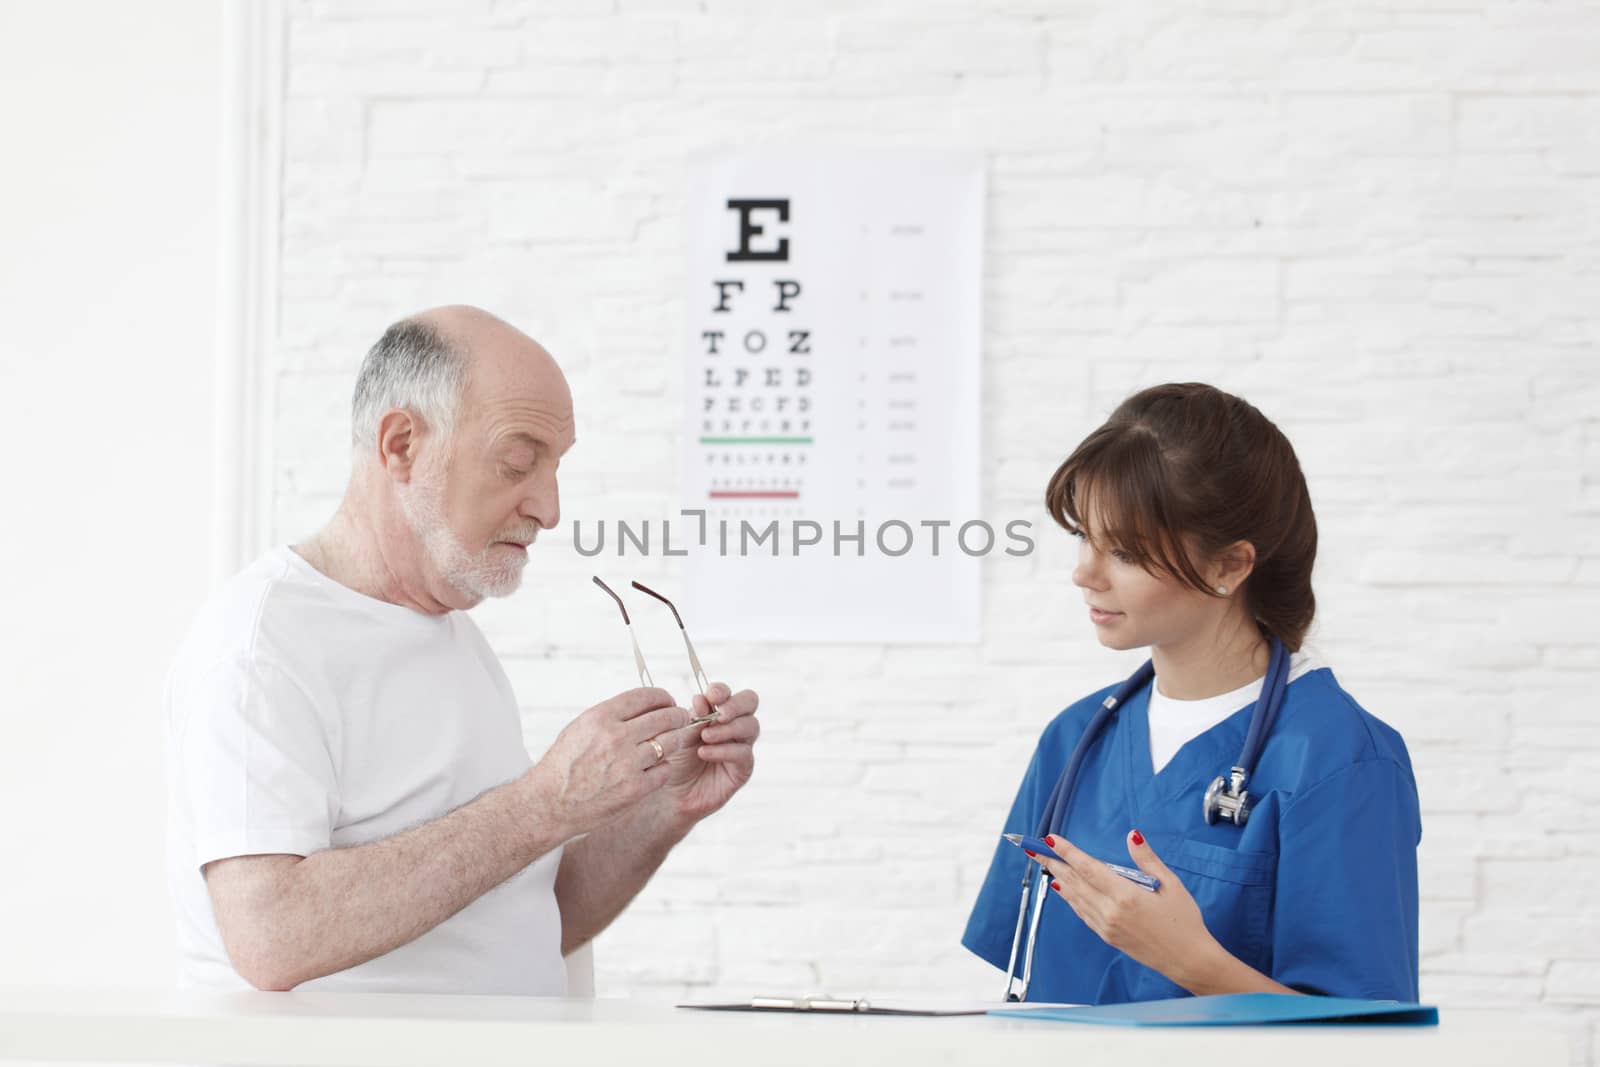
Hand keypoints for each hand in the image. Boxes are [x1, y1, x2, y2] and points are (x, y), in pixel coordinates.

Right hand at [526, 688, 695, 837]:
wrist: (549, 804)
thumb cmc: (564, 765)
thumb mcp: (580, 728)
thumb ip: (611, 715)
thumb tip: (643, 705)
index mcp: (600, 717)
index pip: (646, 696)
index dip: (663, 697)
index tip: (668, 702)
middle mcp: (615, 737)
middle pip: (665, 717)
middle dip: (678, 716)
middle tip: (682, 718)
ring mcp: (627, 764)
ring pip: (670, 743)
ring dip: (677, 740)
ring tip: (675, 740)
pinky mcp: (634, 789)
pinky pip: (665, 770)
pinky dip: (664, 767)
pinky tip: (657, 767)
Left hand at [658, 682, 759, 822]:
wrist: (667, 795)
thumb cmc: (673, 760)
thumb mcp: (679, 734)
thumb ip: (694, 717)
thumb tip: (702, 698)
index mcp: (716, 713)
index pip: (728, 693)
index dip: (722, 691)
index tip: (710, 696)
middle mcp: (732, 727)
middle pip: (750, 703)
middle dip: (736, 705)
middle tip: (719, 713)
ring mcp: (740, 747)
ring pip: (751, 727)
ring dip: (727, 729)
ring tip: (705, 737)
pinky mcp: (742, 770)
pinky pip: (743, 754)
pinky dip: (724, 750)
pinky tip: (704, 753)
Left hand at [1028, 831, 1221, 990]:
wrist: (1189, 960)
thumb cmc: (1184, 922)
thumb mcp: (1171, 885)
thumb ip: (1147, 859)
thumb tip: (1132, 835)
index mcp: (1126, 896)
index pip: (1089, 868)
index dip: (1068, 852)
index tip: (1050, 839)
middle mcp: (1111, 911)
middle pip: (1074, 881)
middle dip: (1052, 862)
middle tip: (1032, 848)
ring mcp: (1107, 926)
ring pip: (1075, 897)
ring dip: (1058, 877)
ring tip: (1044, 862)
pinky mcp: (1107, 936)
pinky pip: (1082, 912)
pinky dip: (1070, 898)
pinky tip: (1063, 887)